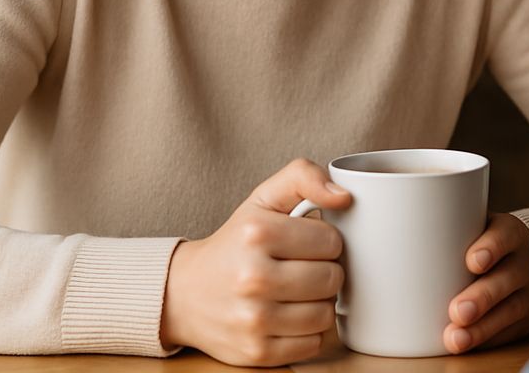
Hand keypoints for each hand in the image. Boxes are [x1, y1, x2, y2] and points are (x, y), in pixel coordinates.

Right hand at [160, 159, 352, 366]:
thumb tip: (344, 196)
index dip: (325, 241)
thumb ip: (303, 177)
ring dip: (318, 303)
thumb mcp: (263, 198)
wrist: (184, 293)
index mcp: (256, 232)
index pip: (332, 240)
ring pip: (326, 314)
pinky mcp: (257, 352)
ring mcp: (253, 319)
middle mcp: (252, 276)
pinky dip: (307, 332)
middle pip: (332, 278)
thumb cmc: (234, 243)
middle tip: (302, 268)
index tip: (306, 243)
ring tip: (296, 292)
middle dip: (324, 271)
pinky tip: (287, 316)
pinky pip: (313, 344)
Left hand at [443, 212, 528, 353]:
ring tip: (456, 339)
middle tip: (456, 311)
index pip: (505, 235)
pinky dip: (488, 340)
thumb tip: (377, 231)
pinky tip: (468, 345)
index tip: (471, 261)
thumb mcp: (463, 226)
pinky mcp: (524, 317)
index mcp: (508, 232)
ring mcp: (528, 290)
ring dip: (483, 327)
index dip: (491, 247)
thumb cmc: (472, 242)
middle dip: (483, 296)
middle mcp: (523, 260)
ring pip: (513, 309)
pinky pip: (510, 331)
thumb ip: (434, 228)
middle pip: (510, 277)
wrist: (511, 258)